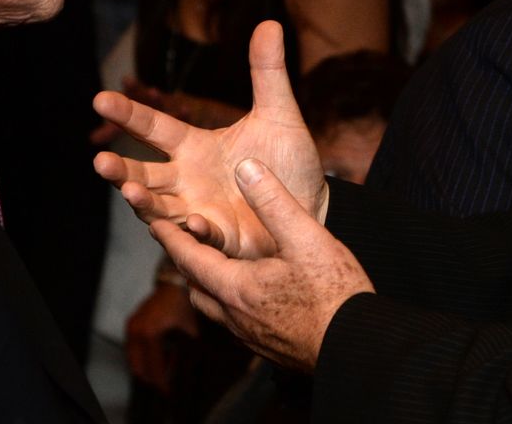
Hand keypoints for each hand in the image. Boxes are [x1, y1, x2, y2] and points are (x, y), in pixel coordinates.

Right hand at [93, 20, 326, 258]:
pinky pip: (203, 238)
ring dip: (144, 202)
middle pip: (144, 174)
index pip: (154, 128)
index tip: (100, 98)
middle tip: (100, 161)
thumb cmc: (288, 160)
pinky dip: (197, 231)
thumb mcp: (279, 112)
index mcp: (195, 148)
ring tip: (130, 191)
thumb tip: (269, 23)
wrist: (314, 205)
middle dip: (120, 171)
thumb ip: (267, 72)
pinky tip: (198, 221)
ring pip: (160, 209)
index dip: (129, 114)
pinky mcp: (221, 240)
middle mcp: (188, 181)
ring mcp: (200, 212)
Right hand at [125, 282, 199, 390]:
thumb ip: (187, 353)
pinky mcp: (132, 322)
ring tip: (166, 367)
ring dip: (147, 367)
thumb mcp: (191, 330)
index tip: (168, 391)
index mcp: (150, 333)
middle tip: (166, 384)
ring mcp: (132, 325)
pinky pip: (133, 347)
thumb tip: (186, 373)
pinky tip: (161, 354)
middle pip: (138, 367)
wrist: (175, 282)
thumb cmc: (185, 303)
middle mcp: (137, 330)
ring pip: (133, 358)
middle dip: (152, 378)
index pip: (153, 366)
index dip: (161, 382)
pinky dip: (143, 356)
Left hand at [154, 157, 373, 373]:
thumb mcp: (305, 236)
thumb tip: (245, 165)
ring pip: (215, 306)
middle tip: (180, 239)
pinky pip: (234, 320)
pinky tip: (247, 291)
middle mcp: (236, 317)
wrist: (358, 346)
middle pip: (197, 286)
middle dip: (186, 261)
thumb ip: (273, 201)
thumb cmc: (334, 293)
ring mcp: (252, 336)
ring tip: (211, 263)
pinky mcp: (268, 346)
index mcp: (237, 288)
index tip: (154, 222)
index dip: (172, 238)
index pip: (191, 259)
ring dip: (207, 282)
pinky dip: (228, 298)